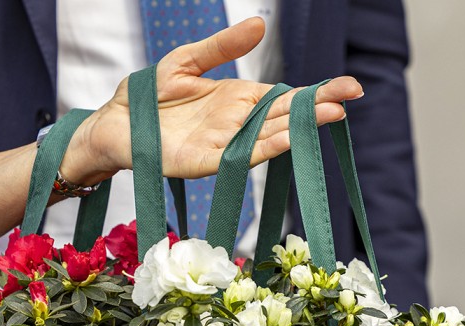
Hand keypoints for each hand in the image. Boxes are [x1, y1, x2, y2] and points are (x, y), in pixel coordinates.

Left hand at [62, 17, 363, 185]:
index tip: (349, 86)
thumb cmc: (148, 96)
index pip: (288, 96)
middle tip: (351, 99)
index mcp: (241, 99)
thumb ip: (223, 46)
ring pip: (272, 136)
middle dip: (320, 108)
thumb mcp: (187, 60)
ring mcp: (227, 145)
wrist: (113, 123)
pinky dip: (267, 147)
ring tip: (331, 116)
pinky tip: (288, 137)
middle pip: (288, 116)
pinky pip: (242, 154)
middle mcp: (240, 124)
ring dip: (301, 128)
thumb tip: (260, 24)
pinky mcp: (208, 162)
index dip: (319, 92)